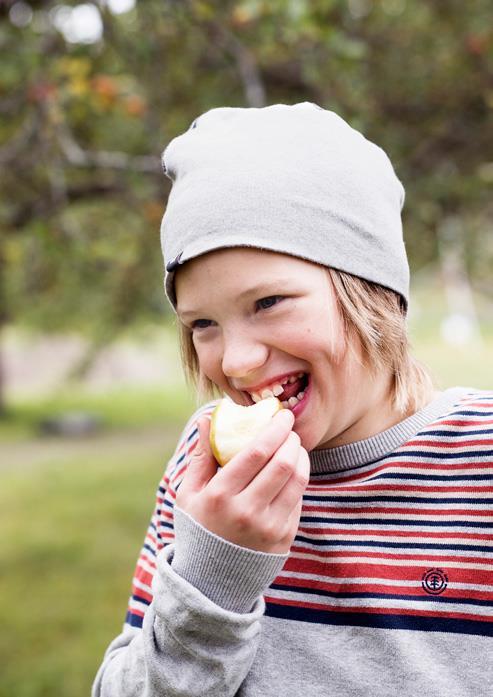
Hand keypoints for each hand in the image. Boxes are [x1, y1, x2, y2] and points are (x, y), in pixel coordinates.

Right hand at [175, 409, 309, 553]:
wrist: (210, 582)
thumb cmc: (197, 528)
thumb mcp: (188, 494)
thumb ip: (201, 455)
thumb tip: (207, 418)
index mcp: (219, 496)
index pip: (256, 452)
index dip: (274, 429)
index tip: (281, 414)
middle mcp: (246, 512)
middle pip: (283, 463)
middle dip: (291, 439)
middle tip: (289, 428)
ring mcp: (268, 528)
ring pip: (297, 480)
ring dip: (301, 456)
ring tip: (294, 446)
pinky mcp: (284, 538)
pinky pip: (298, 499)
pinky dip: (298, 480)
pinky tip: (290, 472)